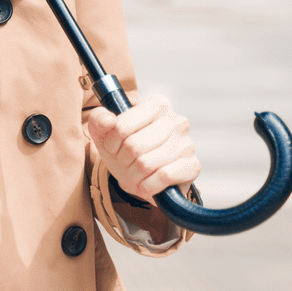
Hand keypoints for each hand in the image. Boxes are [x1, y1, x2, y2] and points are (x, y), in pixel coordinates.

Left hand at [85, 94, 200, 202]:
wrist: (142, 177)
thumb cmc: (123, 149)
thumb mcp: (104, 132)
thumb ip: (99, 119)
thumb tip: (108, 120)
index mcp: (158, 105)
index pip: (121, 126)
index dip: (111, 142)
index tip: (113, 145)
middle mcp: (177, 120)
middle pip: (133, 146)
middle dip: (122, 160)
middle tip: (125, 161)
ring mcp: (187, 143)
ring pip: (146, 163)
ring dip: (134, 175)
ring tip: (136, 172)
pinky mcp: (193, 166)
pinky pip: (164, 177)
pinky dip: (148, 185)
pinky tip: (148, 183)